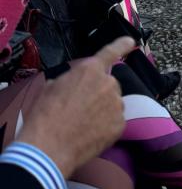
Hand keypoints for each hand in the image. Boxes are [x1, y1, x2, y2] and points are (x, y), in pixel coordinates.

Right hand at [17, 36, 134, 177]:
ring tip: (83, 124)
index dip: (121, 45)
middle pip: (109, 85)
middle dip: (99, 93)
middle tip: (81, 108)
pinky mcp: (120, 124)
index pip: (111, 52)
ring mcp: (116, 104)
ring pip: (113, 104)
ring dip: (103, 110)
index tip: (131, 41)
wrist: (48, 147)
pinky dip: (106, 127)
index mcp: (90, 70)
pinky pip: (115, 122)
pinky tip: (90, 135)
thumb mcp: (51, 87)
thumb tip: (74, 84)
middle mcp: (108, 83)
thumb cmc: (44, 115)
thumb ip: (71, 79)